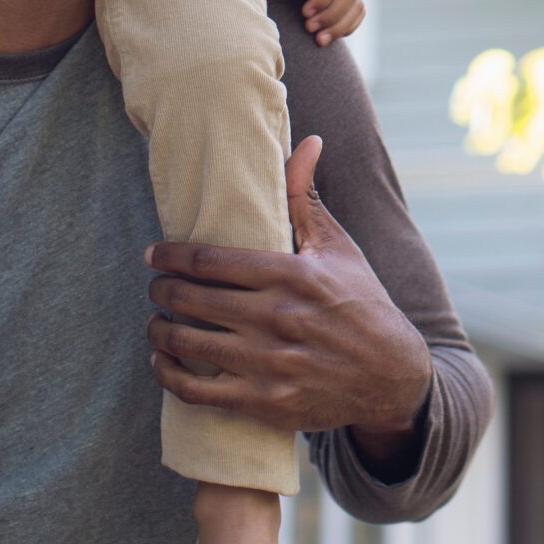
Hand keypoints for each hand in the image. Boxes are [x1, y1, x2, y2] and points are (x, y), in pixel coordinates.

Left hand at [145, 137, 431, 468]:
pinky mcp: (265, 402)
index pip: (209, 261)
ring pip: (187, 344)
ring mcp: (269, 363)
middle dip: (161, 290)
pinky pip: (198, 392)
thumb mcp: (338, 247)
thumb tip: (305, 141)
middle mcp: (278, 319)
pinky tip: (163, 362)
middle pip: (191, 300)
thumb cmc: (361, 303)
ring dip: (159, 331)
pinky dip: (169, 376)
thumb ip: (306, 197)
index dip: (170, 256)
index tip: (152, 254)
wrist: (391, 377)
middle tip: (155, 286)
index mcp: (291, 275)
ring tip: (157, 322)